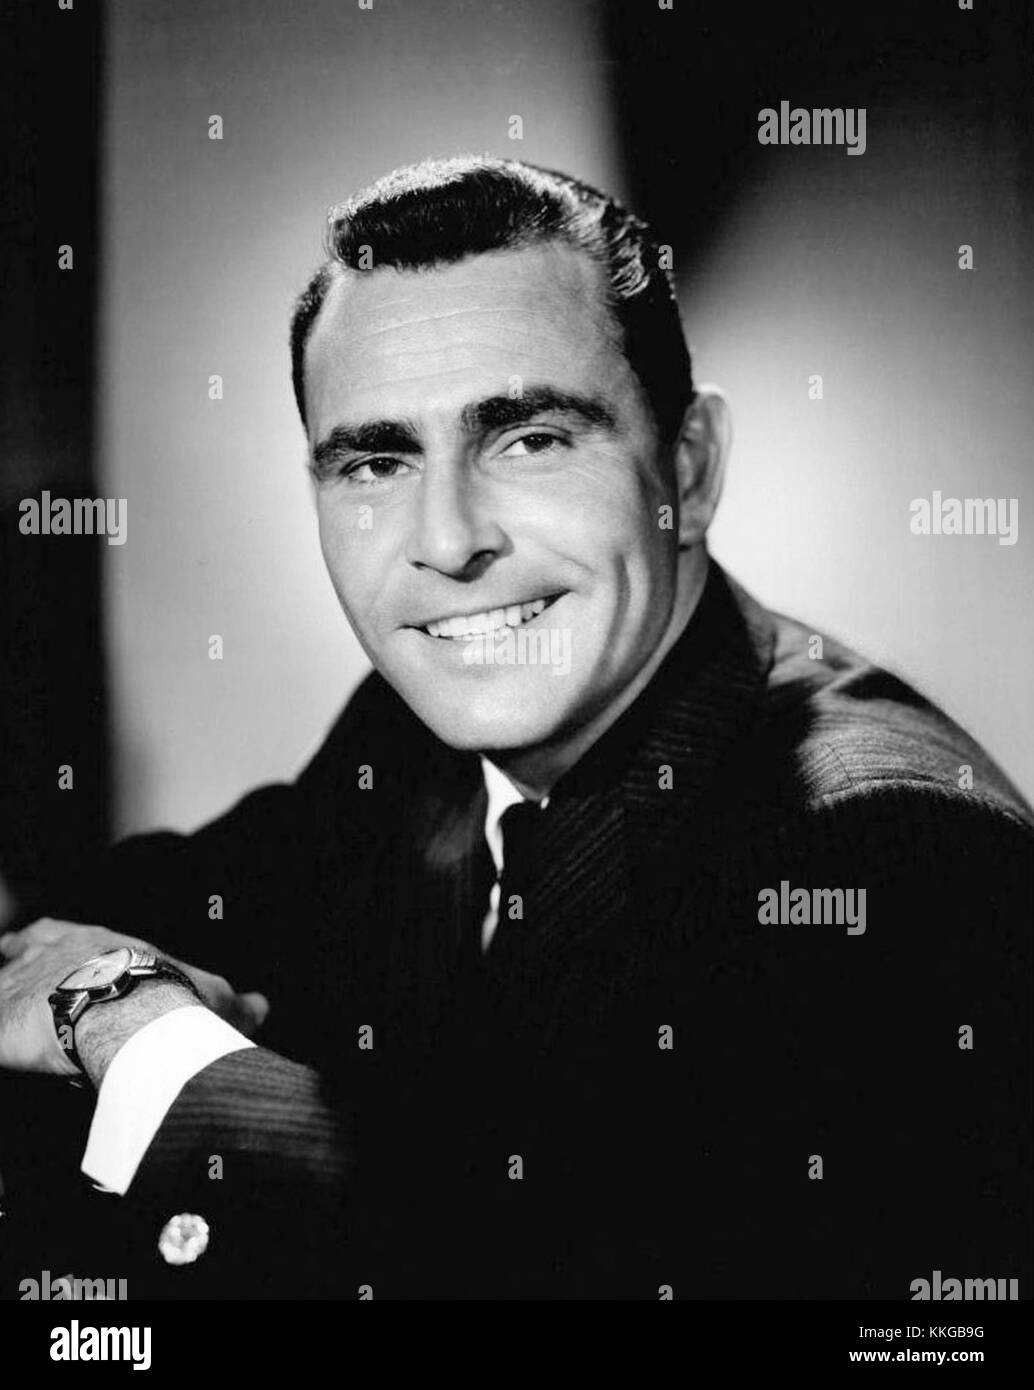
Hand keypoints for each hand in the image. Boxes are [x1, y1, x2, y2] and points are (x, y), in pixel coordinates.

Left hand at [0, 917, 269, 1076]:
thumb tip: (262, 1006)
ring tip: (5, 1010)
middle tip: (7, 956)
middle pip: (20, 952)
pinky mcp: (1, 1026)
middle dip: (14, 958)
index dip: (44, 938)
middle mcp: (53, 956)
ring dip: (2, 995)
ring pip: (1, 986)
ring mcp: (22, 988)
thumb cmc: (173, 999)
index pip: (58, 933)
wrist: (133, 1015)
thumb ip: (234, 1002)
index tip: (28, 939)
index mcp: (95, 942)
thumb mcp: (209, 994)